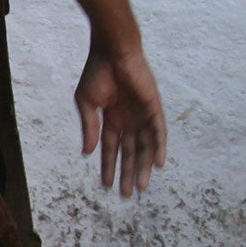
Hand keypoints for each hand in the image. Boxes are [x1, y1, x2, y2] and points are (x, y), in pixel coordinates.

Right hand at [75, 40, 166, 198]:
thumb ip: (89, 128)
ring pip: (145, 146)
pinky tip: (158, 164)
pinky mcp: (153, 107)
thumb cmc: (98, 72)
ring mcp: (142, 114)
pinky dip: (159, 147)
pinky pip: (158, 131)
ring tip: (141, 186)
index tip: (107, 186)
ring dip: (144, 166)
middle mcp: (128, 119)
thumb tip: (87, 153)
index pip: (111, 148)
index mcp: (111, 118)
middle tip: (127, 196)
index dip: (108, 167)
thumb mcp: (86, 103)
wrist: (112, 50)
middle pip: (130, 152)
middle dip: (128, 173)